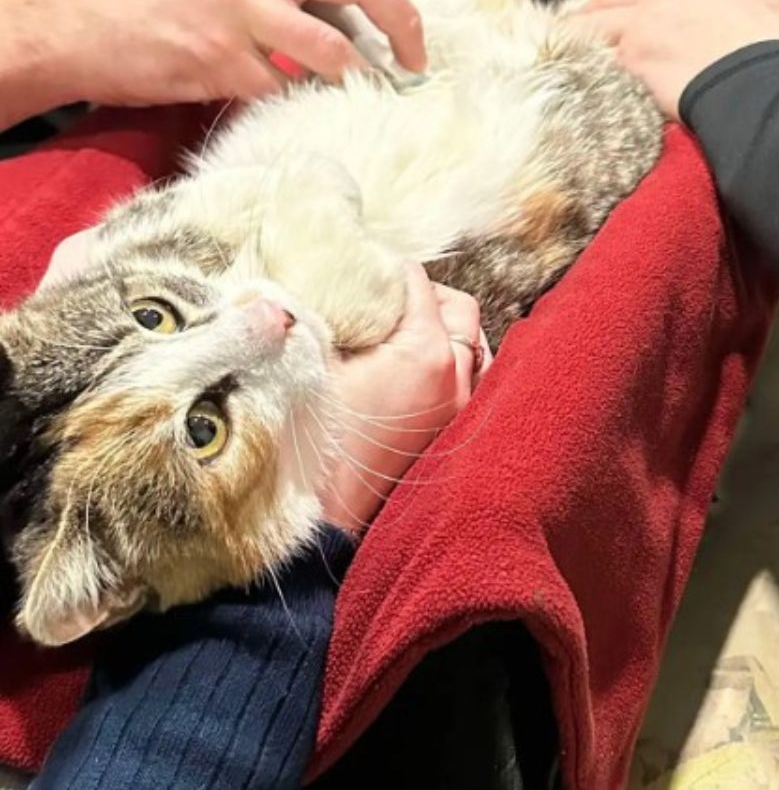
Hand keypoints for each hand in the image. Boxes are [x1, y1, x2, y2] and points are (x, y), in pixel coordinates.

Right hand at [21, 0, 425, 109]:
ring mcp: (239, 12)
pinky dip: (304, 105)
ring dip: (363, 77)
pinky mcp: (220, 61)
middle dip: (405, 23)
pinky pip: (285, 90)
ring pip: (332, 45)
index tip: (404, 6)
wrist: (78, 24)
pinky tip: (308, 110)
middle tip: (415, 59)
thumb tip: (347, 8)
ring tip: (372, 93)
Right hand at [321, 262, 490, 532]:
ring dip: (450, 329)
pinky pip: (477, 381)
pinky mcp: (454, 436)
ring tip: (410, 327)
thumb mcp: (303, 365)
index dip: (388, 269)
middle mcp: (457, 379)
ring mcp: (461, 410)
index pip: (418, 284)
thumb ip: (308, 317)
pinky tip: (428, 366)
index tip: (366, 266)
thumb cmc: (305, 444)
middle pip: (460, 310)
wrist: (315, 523)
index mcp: (425, 353)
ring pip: (477, 346)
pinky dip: (460, 363)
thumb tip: (290, 289)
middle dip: (426, 295)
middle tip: (387, 295)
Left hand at [570, 0, 778, 118]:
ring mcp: (640, 27)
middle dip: (582, 28)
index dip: (607, 10)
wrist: (765, 81)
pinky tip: (568, 92)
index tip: (598, 24)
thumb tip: (717, 43)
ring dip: (571, 52)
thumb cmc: (769, 58)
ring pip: (584, 32)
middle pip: (600, 7)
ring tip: (557, 73)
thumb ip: (718, 21)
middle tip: (564, 48)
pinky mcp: (632, 60)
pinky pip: (590, 66)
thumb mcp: (746, 20)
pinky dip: (577, 78)